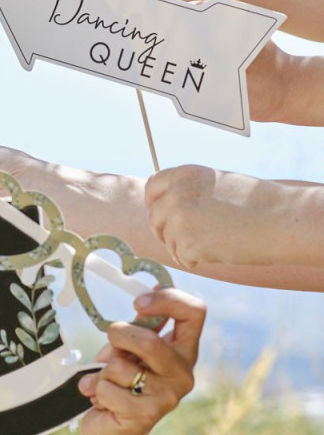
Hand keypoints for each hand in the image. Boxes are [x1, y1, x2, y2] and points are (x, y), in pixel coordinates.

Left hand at [79, 288, 203, 434]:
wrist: (113, 431)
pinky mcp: (146, 416)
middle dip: (119, 336)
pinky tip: (102, 400)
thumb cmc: (123, 380)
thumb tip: (150, 286)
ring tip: (108, 380)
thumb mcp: (132, 347)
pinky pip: (107, 388)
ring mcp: (167, 397)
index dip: (167, 298)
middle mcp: (183, 373)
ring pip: (121, 365)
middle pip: (150, 342)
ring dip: (103, 368)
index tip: (138, 302)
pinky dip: (95, 389)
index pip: (195, 312)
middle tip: (111, 344)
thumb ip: (141, 324)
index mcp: (183, 349)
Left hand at [145, 165, 291, 267]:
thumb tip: (166, 201)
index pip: (152, 187)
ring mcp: (180, 219)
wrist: (281, 220)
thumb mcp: (215, 182)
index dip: (154, 203)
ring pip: (168, 241)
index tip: (161, 214)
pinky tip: (215, 254)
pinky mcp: (189, 243)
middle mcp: (176, 194)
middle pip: (155, 217)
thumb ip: (188, 189)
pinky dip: (196, 260)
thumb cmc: (255, 202)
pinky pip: (182, 258)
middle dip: (166, 231)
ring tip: (212, 245)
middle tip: (184, 239)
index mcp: (183, 174)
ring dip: (184, 247)